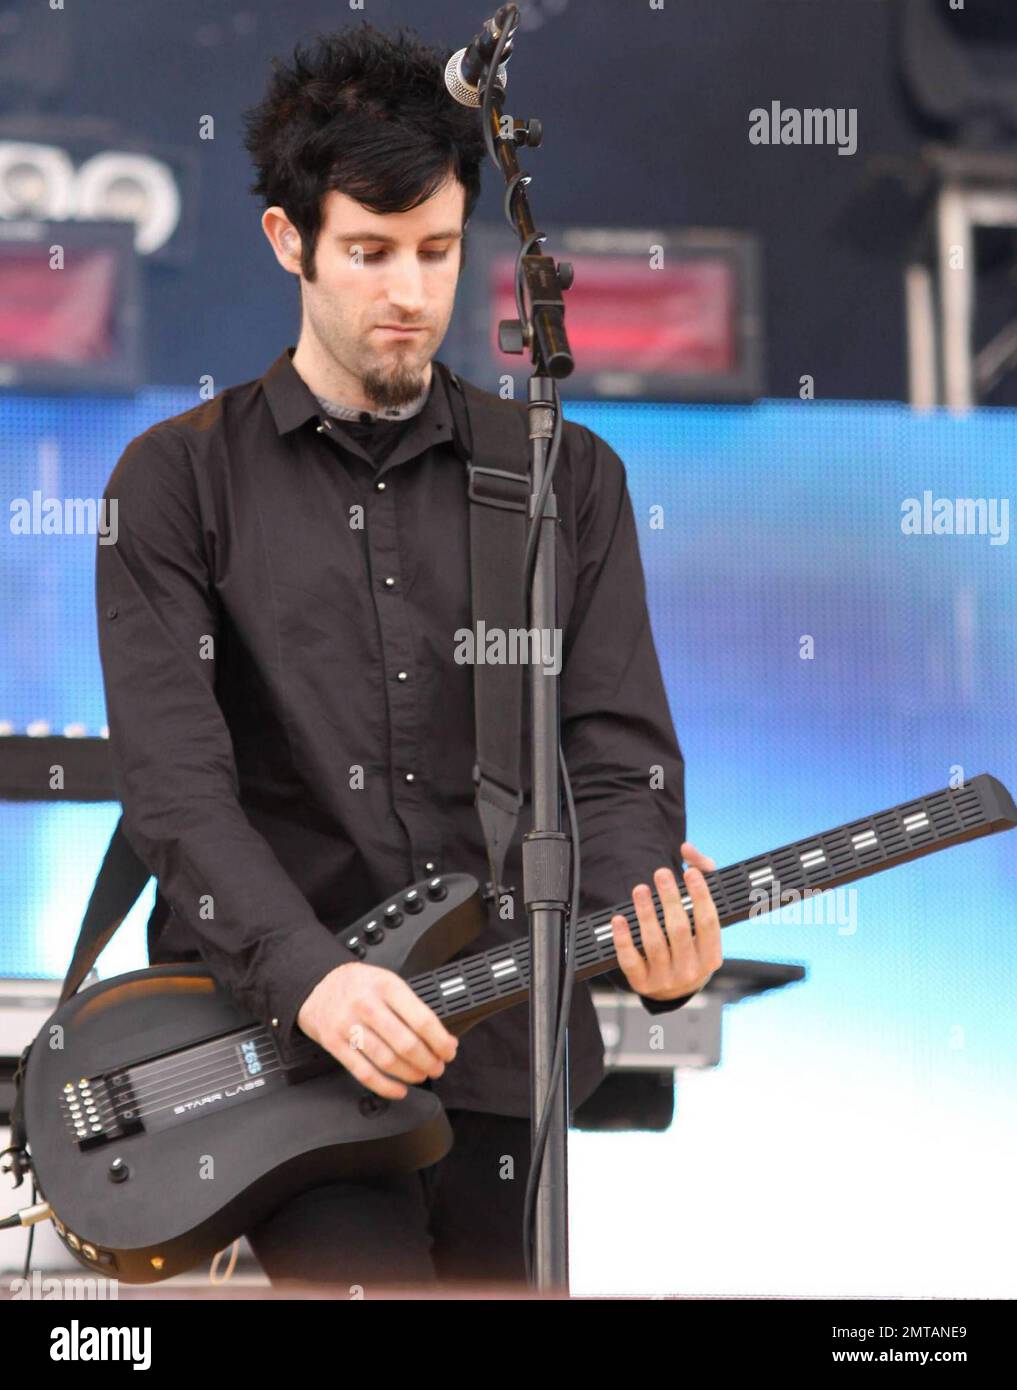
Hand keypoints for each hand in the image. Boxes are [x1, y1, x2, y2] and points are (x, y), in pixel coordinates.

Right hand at [297, 961, 458, 1100]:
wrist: (317, 984)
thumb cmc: (358, 985)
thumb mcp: (387, 982)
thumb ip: (411, 1006)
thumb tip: (442, 1037)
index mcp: (386, 986)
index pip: (422, 1019)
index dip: (440, 1041)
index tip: (449, 1050)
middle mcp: (366, 1004)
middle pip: (406, 1043)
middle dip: (428, 1061)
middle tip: (437, 1067)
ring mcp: (348, 1025)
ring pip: (387, 1061)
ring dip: (410, 1075)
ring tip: (420, 1076)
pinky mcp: (334, 1043)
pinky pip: (363, 1073)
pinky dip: (385, 1087)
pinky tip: (398, 1089)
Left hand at [610, 842, 722, 1002]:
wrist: (674, 989)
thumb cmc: (690, 944)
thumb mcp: (701, 918)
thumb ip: (702, 878)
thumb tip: (688, 850)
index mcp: (712, 955)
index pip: (709, 922)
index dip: (700, 895)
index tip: (690, 872)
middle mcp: (691, 970)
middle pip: (680, 930)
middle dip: (670, 899)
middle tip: (661, 874)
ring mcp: (666, 979)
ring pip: (654, 944)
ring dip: (646, 913)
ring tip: (640, 889)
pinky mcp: (642, 983)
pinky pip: (630, 960)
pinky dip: (623, 939)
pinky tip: (619, 919)